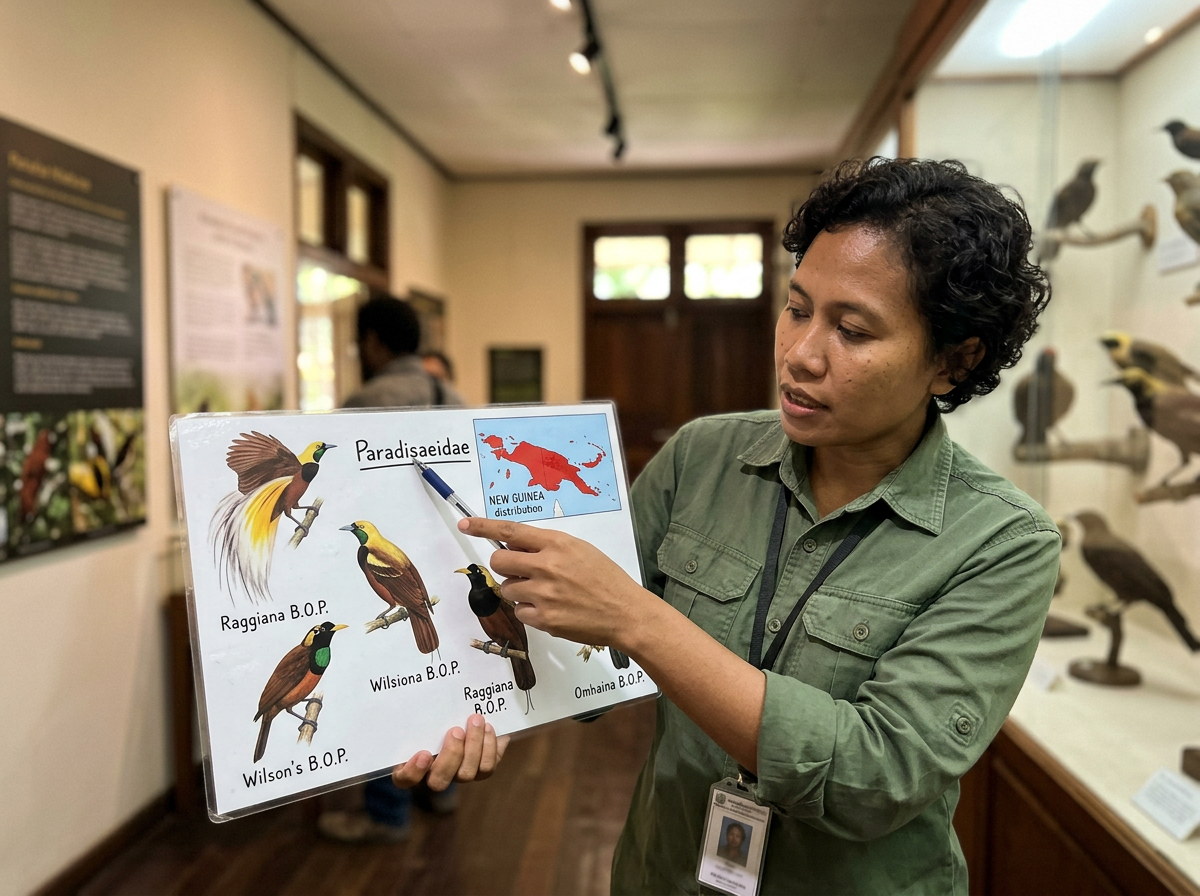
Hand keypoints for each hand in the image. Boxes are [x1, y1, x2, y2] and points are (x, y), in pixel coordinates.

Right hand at [390, 713, 509, 790]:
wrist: (476, 711)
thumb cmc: (446, 709)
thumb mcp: (433, 708)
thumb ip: (424, 710)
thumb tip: (412, 694)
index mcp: (415, 761)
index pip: (404, 779)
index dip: (412, 772)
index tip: (425, 753)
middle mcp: (436, 773)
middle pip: (438, 782)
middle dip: (450, 756)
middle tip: (456, 731)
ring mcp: (460, 774)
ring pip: (466, 774)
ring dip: (473, 745)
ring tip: (476, 720)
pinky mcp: (482, 770)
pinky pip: (486, 767)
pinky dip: (488, 746)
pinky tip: (488, 727)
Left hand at [455, 517, 648, 650]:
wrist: (626, 613)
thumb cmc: (606, 579)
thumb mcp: (580, 550)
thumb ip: (548, 547)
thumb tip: (517, 548)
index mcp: (557, 544)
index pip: (510, 531)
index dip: (483, 527)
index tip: (465, 524)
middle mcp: (547, 566)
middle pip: (499, 562)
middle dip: (504, 566)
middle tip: (519, 572)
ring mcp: (544, 594)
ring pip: (507, 589)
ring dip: (518, 590)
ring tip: (544, 593)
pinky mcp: (544, 619)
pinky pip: (519, 612)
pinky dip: (530, 611)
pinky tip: (551, 610)